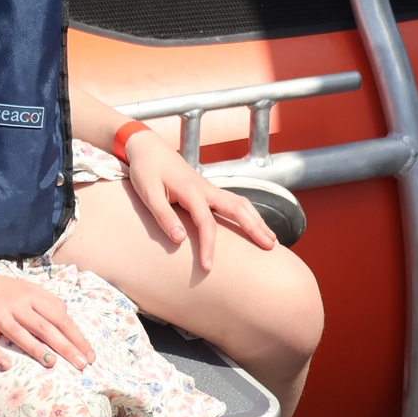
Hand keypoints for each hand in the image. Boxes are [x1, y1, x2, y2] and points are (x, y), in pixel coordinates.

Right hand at [0, 264, 94, 372]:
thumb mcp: (20, 288)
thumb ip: (43, 299)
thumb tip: (66, 313)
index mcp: (29, 294)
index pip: (59, 316)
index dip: (75, 335)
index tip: (89, 354)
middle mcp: (15, 302)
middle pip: (44, 326)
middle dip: (65, 346)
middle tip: (81, 365)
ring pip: (19, 332)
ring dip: (36, 348)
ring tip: (52, 364)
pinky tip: (7, 365)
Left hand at [124, 129, 276, 271]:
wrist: (148, 148)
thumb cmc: (145, 171)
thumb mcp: (148, 194)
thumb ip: (164, 216)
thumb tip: (180, 239)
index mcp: (191, 191)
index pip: (206, 224)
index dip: (208, 247)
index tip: (208, 268)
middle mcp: (206, 188)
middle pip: (238, 209)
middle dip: (255, 228)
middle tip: (270, 248)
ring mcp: (209, 188)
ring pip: (241, 203)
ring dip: (257, 220)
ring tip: (271, 240)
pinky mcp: (208, 189)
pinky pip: (234, 201)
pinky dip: (248, 214)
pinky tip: (253, 224)